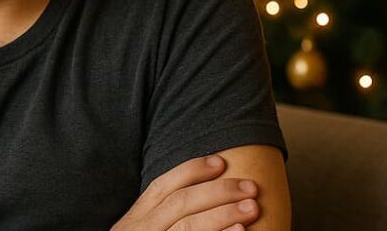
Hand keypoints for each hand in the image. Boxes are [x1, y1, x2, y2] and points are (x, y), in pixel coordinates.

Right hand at [111, 154, 260, 230]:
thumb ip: (159, 218)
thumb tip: (202, 192)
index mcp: (133, 222)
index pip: (162, 187)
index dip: (192, 170)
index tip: (221, 162)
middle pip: (180, 204)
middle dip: (218, 191)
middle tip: (250, 188)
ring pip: (187, 227)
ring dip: (223, 214)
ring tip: (252, 208)